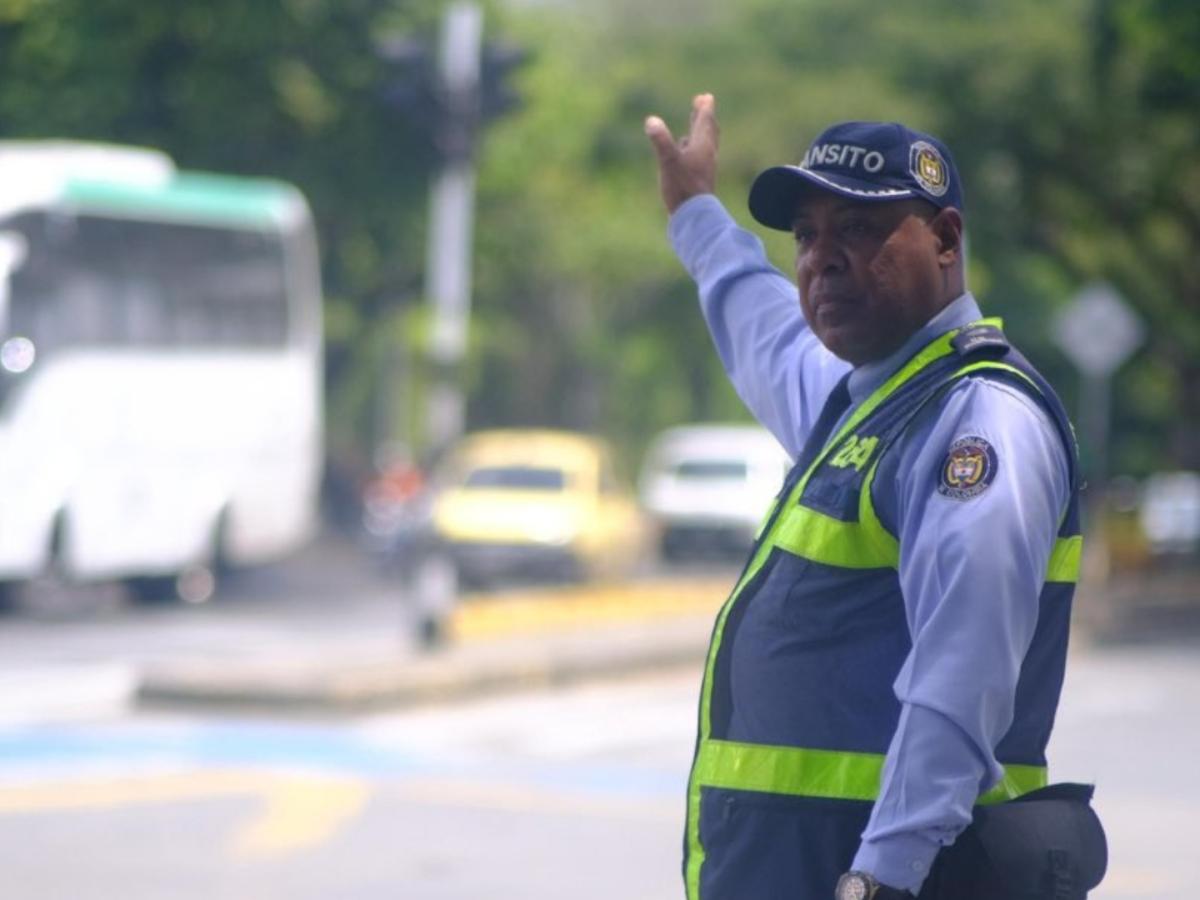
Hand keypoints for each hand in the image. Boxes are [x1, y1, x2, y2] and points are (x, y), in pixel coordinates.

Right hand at [644, 92, 718, 213]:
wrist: (694, 217)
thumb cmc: (682, 187)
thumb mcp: (668, 161)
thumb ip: (661, 140)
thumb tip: (651, 120)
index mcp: (702, 146)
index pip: (705, 122)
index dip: (704, 108)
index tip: (706, 97)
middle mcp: (707, 155)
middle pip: (708, 130)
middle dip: (704, 116)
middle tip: (703, 103)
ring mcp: (704, 168)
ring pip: (705, 144)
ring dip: (700, 132)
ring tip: (696, 125)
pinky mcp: (699, 180)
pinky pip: (699, 158)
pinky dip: (694, 149)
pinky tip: (686, 153)